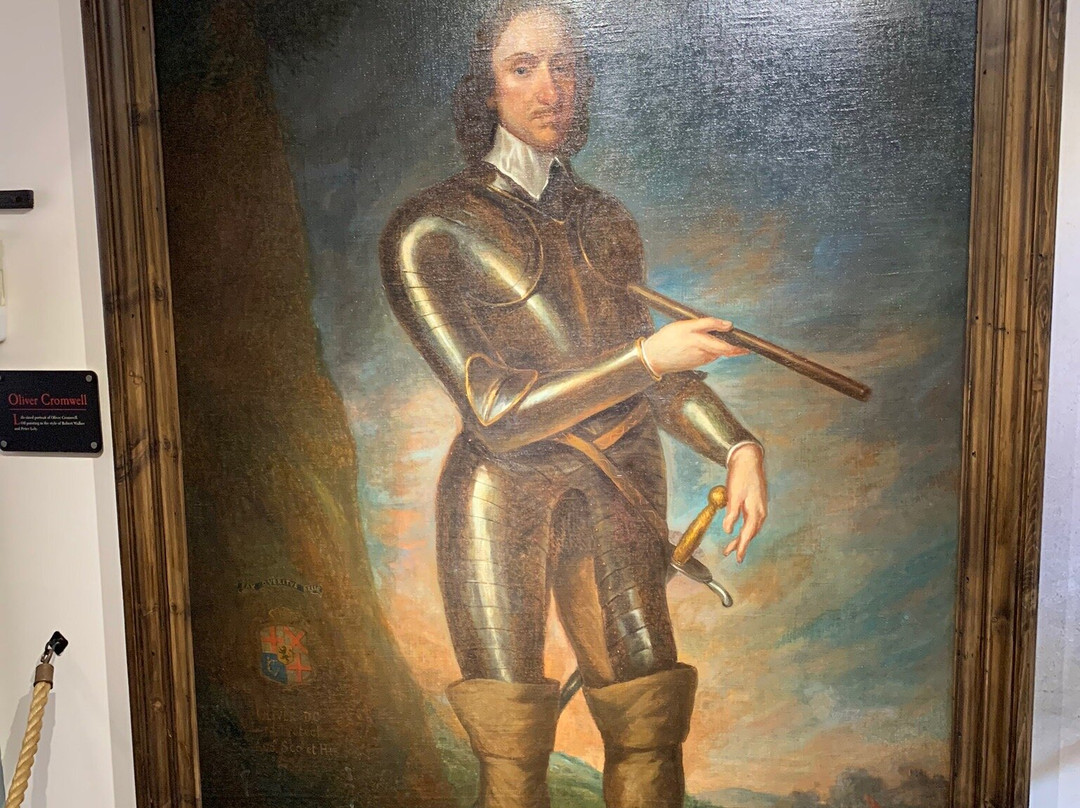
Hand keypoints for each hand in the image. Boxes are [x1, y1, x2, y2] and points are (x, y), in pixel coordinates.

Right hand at [641, 317, 748, 375]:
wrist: (653, 357)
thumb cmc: (667, 338)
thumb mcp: (686, 325)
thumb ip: (708, 324)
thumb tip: (727, 325)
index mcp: (702, 342)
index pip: (727, 347)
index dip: (739, 347)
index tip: (749, 347)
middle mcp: (703, 354)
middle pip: (723, 351)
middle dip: (733, 348)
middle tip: (742, 346)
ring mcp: (699, 361)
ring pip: (715, 353)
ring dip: (717, 347)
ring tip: (710, 339)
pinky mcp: (695, 364)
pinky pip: (706, 356)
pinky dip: (708, 351)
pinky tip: (698, 345)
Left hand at [721, 443, 767, 562]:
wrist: (748, 459)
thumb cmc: (740, 476)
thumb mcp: (733, 496)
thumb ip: (732, 514)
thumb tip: (728, 531)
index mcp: (756, 511)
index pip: (748, 534)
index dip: (742, 547)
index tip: (737, 558)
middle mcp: (761, 511)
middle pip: (750, 533)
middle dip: (740, 544)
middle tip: (729, 553)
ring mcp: (760, 506)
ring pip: (751, 527)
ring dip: (742, 537)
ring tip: (731, 545)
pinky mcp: (757, 502)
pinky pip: (752, 520)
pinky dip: (745, 528)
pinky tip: (739, 529)